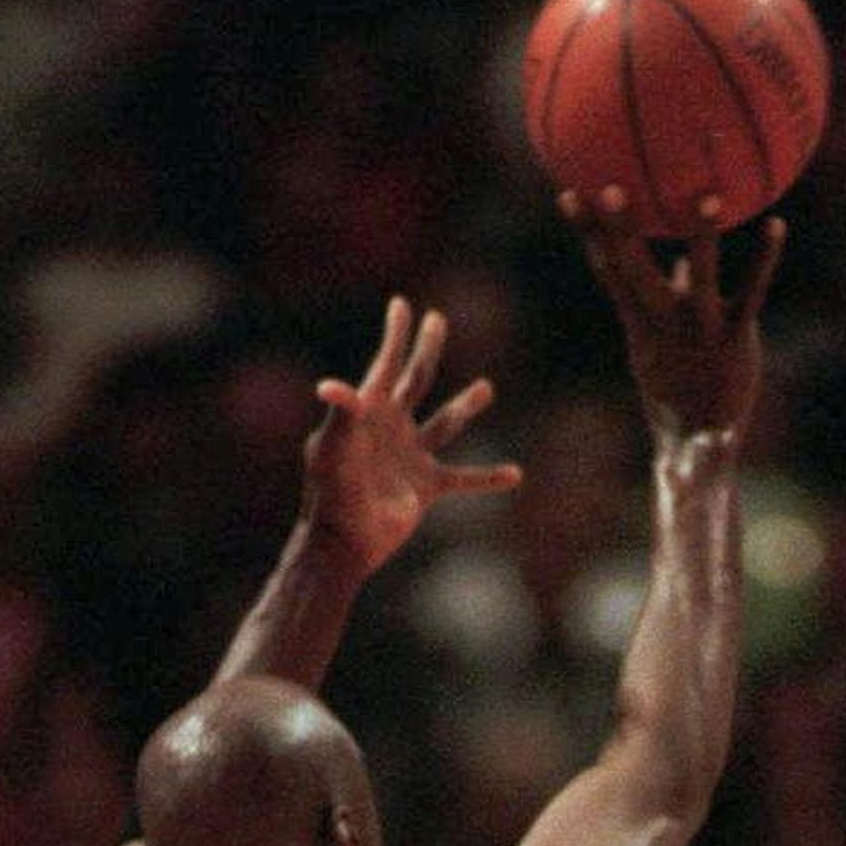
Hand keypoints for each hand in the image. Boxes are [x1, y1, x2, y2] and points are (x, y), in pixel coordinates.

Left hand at [304, 298, 521, 575]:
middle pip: (416, 379)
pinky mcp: (426, 488)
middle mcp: (392, 427)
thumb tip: (329, 386)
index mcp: (370, 411)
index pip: (386, 363)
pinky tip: (516, 474)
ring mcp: (411, 456)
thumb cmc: (332, 492)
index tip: (401, 305)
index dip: (395, 334)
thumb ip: (340, 415)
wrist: (345, 541)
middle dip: (426, 349)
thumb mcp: (333, 449)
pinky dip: (489, 477)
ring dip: (466, 406)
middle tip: (437, 319)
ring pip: (445, 423)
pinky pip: (464, 478)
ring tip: (486, 388)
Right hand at [566, 193, 783, 442]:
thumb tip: (684, 264)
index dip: (588, 233)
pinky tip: (777, 225)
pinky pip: (752, 292)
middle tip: (610, 188)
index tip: (568, 192)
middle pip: (637, 269)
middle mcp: (666, 323)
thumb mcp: (662, 343)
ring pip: (701, 278)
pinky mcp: (736, 337)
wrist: (697, 444)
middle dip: (622, 231)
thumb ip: (673, 296)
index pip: (607, 269)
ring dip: (702, 239)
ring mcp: (702, 330)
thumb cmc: (678, 389)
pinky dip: (765, 260)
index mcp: (639, 321)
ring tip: (708, 197)